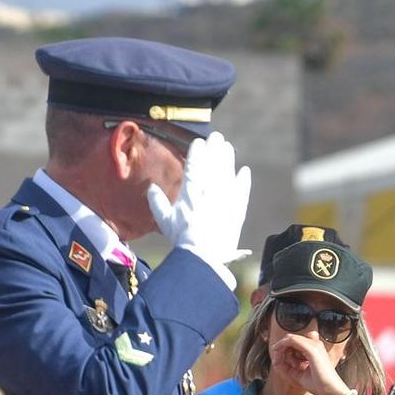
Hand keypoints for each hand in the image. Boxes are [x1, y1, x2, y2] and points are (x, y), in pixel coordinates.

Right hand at [145, 131, 251, 271]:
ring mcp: (225, 201)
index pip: (194, 166)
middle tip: (217, 137)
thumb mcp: (165, 221)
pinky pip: (242, 192)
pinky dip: (243, 181)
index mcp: (190, 193)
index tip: (199, 142)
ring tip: (228, 147)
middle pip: (213, 165)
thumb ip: (157, 202)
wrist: (204, 257)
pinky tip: (244, 171)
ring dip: (228, 159)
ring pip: (228, 174)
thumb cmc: (182, 240)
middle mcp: (209, 193)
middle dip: (215, 149)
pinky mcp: (237, 212)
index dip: (197, 152)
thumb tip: (151, 188)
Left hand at [268, 331, 351, 394]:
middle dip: (280, 349)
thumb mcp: (298, 374)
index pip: (294, 342)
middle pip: (291, 339)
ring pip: (290, 338)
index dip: (284, 350)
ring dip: (280, 349)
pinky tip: (279, 358)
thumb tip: (276, 362)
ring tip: (278, 362)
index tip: (278, 362)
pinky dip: (282, 347)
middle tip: (276, 361)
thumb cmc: (318, 384)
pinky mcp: (311, 348)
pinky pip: (291, 340)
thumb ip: (288, 367)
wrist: (330, 390)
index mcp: (314, 350)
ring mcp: (314, 345)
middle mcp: (315, 345)